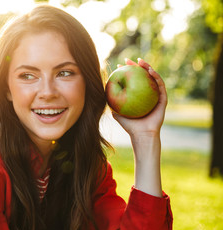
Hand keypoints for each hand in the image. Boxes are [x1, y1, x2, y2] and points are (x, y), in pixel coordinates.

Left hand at [112, 58, 166, 196]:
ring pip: (153, 78)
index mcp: (139, 96)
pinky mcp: (163, 100)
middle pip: (143, 76)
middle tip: (129, 60)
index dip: (127, 72)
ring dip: (148, 68)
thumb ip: (111, 103)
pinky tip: (150, 71)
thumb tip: (100, 93)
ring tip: (141, 62)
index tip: (119, 65)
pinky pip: (160, 86)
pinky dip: (156, 77)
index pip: (133, 81)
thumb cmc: (129, 126)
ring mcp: (156, 96)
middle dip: (137, 66)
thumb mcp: (117, 113)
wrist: (141, 135)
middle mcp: (148, 95)